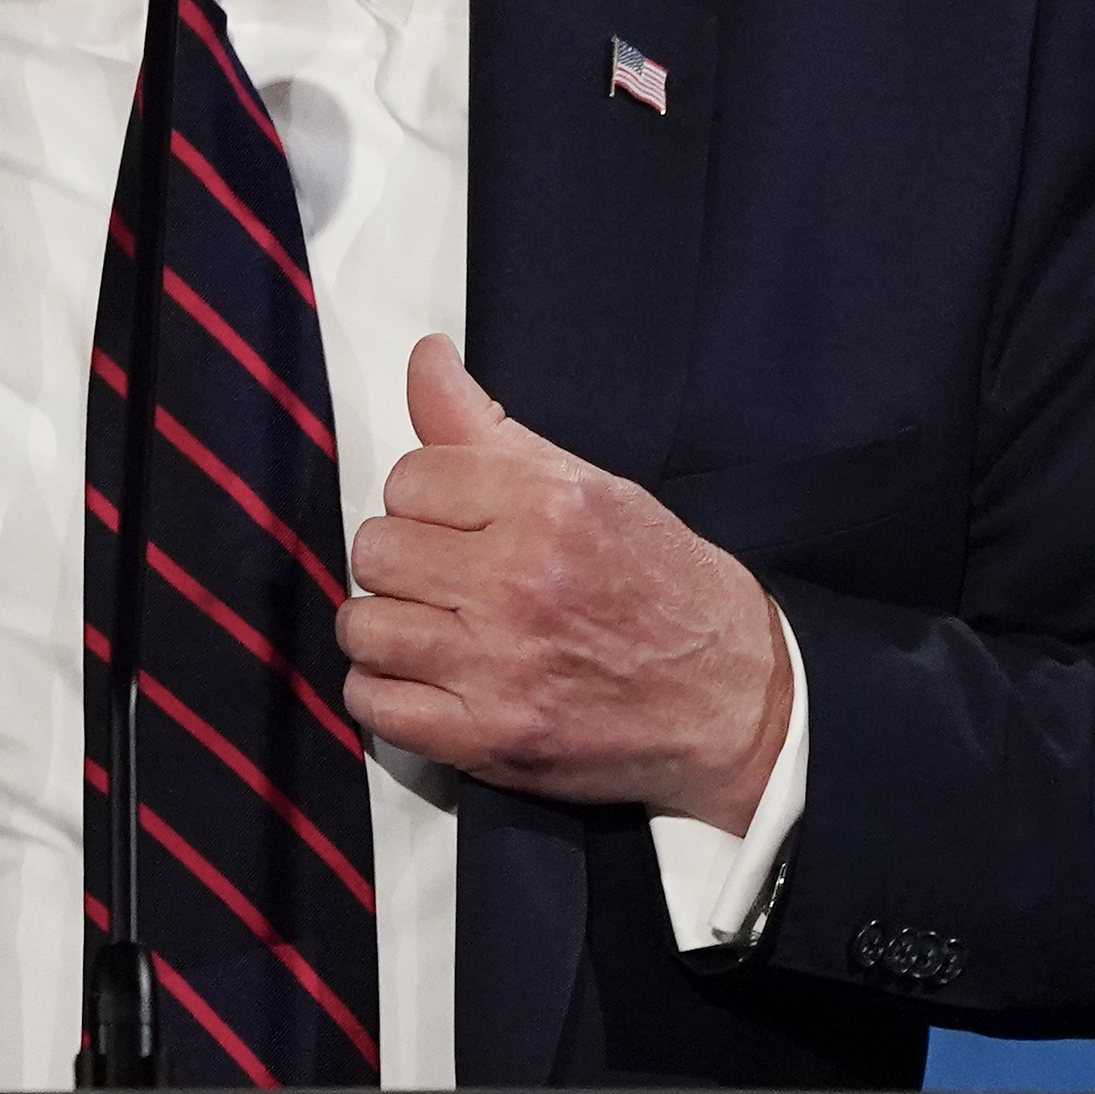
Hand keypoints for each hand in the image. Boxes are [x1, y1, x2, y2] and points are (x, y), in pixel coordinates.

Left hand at [337, 336, 791, 828]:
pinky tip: (425, 679)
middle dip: (406, 560)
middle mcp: (519, 583)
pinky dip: (385, 693)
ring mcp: (499, 666)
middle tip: (448, 577)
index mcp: (547, 507)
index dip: (427, 500)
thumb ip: (490, 427)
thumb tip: (426, 357)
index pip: (410, 477)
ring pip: (363, 624)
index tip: (458, 524)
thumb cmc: (663, 586)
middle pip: (377, 550)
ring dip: (388, 626)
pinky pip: (374, 704)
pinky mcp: (488, 737)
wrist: (731, 698)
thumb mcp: (590, 486)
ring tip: (434, 628)